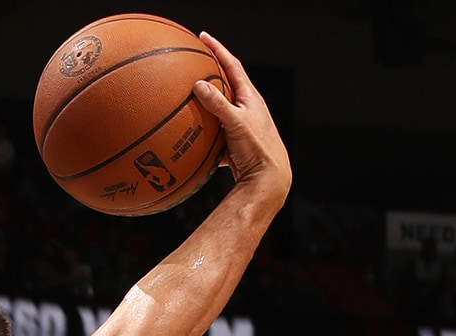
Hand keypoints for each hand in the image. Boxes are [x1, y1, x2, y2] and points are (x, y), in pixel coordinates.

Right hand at [190, 32, 291, 200]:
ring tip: (187, 101)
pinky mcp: (236, 144)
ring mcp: (242, 126)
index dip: (218, 49)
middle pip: (227, 85)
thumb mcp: (236, 123)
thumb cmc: (257, 149)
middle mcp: (248, 109)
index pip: (232, 66)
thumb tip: (198, 84)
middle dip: (210, 73)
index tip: (203, 37)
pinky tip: (190, 140)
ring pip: (219, 111)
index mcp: (250, 98)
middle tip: (194, 62)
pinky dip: (203, 134)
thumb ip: (217, 104)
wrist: (268, 178)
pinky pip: (215, 134)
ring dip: (205, 106)